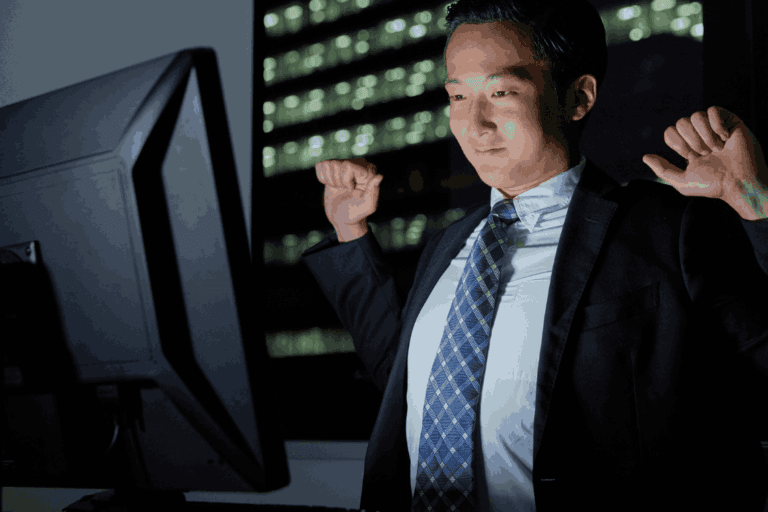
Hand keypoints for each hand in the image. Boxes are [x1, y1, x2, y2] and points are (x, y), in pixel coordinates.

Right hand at [316, 158, 383, 240]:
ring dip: (330, 180)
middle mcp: (357, 164)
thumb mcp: (367, 206)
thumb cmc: (356, 213)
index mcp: (368, 170)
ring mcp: (345, 165)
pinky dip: (322, 178)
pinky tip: (332, 185)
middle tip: (344, 190)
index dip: (345, 179)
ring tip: (339, 188)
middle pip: (336, 163)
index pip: (348, 165)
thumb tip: (379, 176)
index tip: (351, 190)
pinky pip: (321, 165)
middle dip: (337, 181)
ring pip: (328, 164)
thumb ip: (373, 192)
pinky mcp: (333, 168)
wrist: (343, 218)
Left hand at [642, 106, 767, 220]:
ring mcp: (714, 127)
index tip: (690, 157)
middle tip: (705, 154)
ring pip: (696, 115)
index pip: (670, 132)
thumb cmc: (713, 185)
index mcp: (687, 147)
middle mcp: (700, 136)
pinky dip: (716, 125)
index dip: (677, 143)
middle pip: (681, 123)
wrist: (739, 182)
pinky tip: (725, 138)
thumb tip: (645, 156)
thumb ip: (663, 169)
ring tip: (716, 149)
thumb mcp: (682, 182)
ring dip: (704, 136)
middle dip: (691, 141)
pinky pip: (713, 110)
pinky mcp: (730, 121)